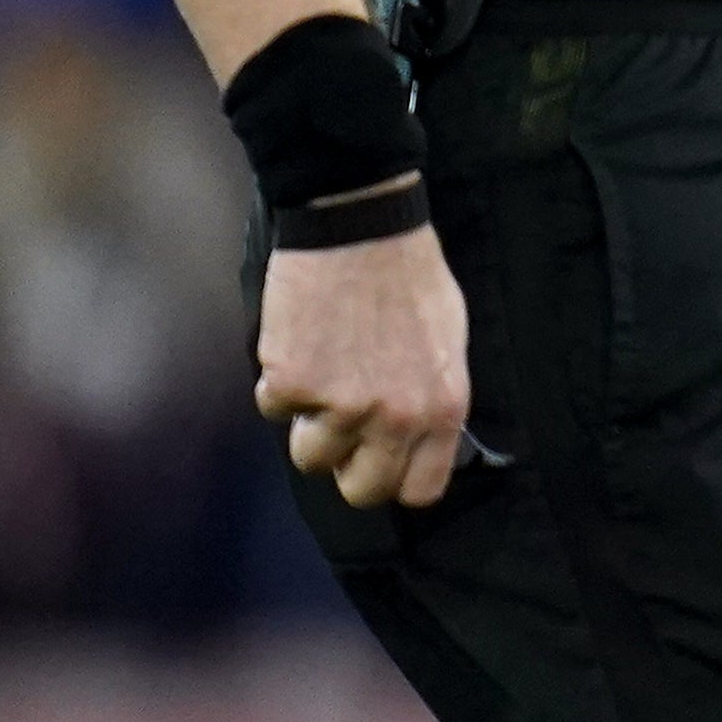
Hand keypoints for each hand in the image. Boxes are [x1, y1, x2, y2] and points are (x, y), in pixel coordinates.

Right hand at [258, 226, 471, 509]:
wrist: (359, 229)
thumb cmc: (409, 278)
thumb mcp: (448, 343)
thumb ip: (433, 400)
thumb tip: (417, 440)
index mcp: (443, 407)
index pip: (421, 489)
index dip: (395, 479)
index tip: (380, 462)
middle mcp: (395, 417)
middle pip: (361, 491)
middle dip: (346, 467)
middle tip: (341, 431)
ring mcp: (341, 404)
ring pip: (310, 456)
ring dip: (308, 424)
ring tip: (322, 374)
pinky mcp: (293, 383)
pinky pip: (273, 407)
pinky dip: (279, 381)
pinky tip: (300, 341)